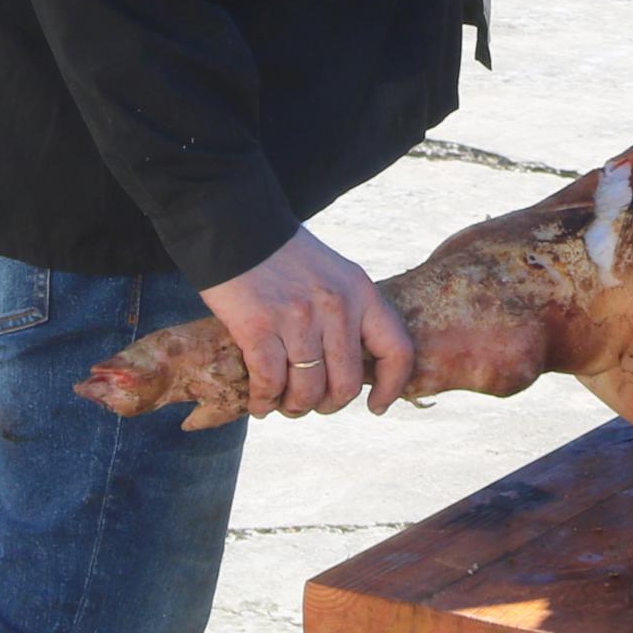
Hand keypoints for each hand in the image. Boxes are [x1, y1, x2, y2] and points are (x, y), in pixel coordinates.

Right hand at [198, 230, 414, 418]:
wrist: (235, 225)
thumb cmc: (282, 256)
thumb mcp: (333, 274)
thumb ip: (348, 312)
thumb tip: (352, 368)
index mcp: (361, 291)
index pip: (397, 351)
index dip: (390, 388)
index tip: (375, 406)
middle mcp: (336, 306)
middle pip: (346, 384)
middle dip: (327, 405)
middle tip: (310, 403)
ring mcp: (298, 317)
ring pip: (307, 390)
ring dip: (293, 407)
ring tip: (282, 404)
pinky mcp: (258, 327)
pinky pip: (270, 384)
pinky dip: (263, 402)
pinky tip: (259, 404)